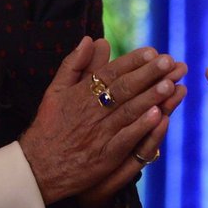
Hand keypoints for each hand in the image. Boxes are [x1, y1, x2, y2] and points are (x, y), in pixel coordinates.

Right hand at [20, 37, 186, 203]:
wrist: (37, 168)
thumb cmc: (49, 126)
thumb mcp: (55, 90)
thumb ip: (73, 64)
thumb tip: (90, 39)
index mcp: (81, 93)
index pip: (111, 72)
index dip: (132, 61)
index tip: (152, 51)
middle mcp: (92, 111)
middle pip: (124, 88)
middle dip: (148, 74)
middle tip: (169, 62)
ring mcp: (100, 134)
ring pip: (129, 111)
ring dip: (150, 97)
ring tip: (170, 84)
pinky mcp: (105, 156)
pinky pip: (126, 139)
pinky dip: (141, 127)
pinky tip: (158, 116)